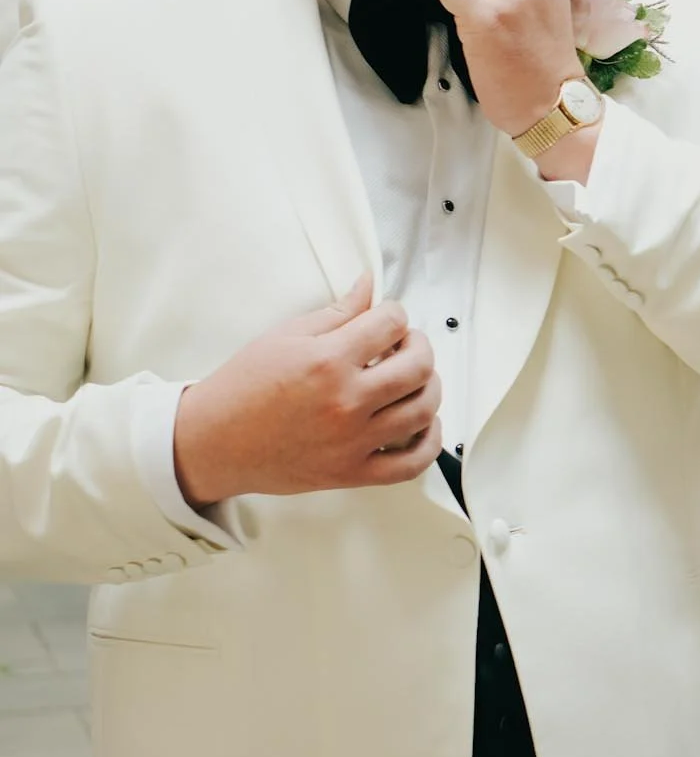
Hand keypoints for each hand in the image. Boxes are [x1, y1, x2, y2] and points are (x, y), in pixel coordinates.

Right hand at [172, 276, 443, 506]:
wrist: (212, 443)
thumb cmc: (243, 387)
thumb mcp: (286, 336)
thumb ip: (337, 312)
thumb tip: (369, 284)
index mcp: (328, 360)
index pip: (392, 323)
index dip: (395, 313)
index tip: (387, 318)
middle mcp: (346, 401)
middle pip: (419, 366)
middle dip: (420, 346)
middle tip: (406, 344)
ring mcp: (352, 441)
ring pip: (423, 411)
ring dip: (429, 387)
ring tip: (414, 379)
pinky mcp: (351, 473)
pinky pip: (411, 464)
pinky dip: (429, 443)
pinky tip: (422, 423)